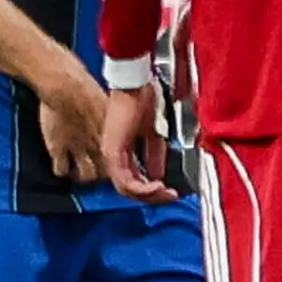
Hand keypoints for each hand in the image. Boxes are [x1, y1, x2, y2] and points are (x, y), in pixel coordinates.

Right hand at [32, 55, 110, 183]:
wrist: (64, 84)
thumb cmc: (85, 88)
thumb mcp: (107, 106)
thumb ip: (112, 121)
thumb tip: (119, 129)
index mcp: (112, 136)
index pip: (121, 163)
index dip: (117, 165)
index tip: (114, 163)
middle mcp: (97, 146)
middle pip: (104, 174)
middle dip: (101, 173)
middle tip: (95, 167)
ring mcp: (77, 149)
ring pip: (85, 177)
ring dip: (82, 175)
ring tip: (78, 169)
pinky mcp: (57, 149)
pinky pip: (62, 171)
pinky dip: (63, 170)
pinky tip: (63, 163)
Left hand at [98, 83, 170, 200]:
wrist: (135, 84)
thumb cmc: (143, 101)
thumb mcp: (154, 135)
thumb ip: (154, 156)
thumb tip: (158, 175)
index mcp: (121, 151)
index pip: (132, 181)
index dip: (151, 191)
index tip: (169, 192)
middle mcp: (113, 155)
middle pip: (128, 189)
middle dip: (151, 197)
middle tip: (170, 196)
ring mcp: (111, 154)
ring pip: (125, 188)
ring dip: (148, 194)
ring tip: (165, 192)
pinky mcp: (113, 151)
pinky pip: (124, 179)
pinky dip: (141, 187)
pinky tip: (157, 185)